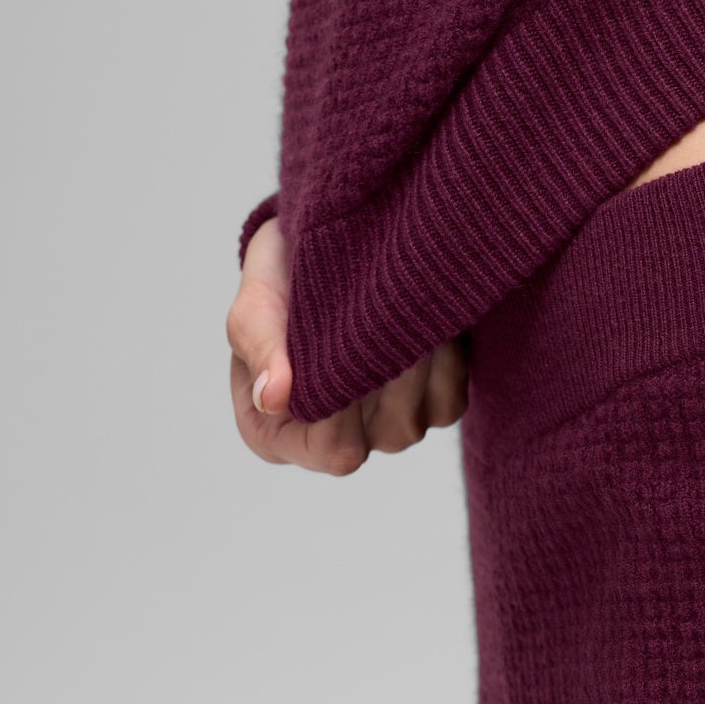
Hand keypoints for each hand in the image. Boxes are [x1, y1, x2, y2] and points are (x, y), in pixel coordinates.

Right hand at [226, 217, 468, 472]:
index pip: (332, 450)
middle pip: (382, 434)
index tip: (344, 343)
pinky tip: (420, 320)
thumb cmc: (276, 287)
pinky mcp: (433, 409)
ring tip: (396, 307)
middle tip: (377, 310)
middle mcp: (341, 443)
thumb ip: (260, 349)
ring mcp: (390, 428)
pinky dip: (443, 360)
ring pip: (418, 419)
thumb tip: (274, 399)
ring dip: (414, 358)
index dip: (346, 406)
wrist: (322, 253)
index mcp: (282, 435)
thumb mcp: (254, 309)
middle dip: (386, 370)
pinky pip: (450, 402)